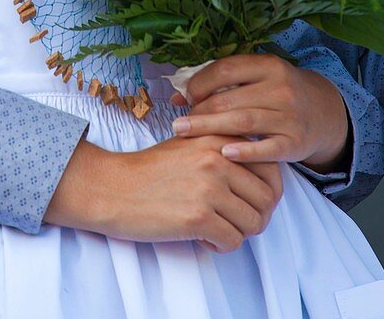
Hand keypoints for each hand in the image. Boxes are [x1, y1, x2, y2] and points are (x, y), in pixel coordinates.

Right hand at [44, 133, 282, 251]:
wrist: (112, 187)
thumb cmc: (149, 170)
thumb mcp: (189, 143)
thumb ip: (223, 150)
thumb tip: (260, 175)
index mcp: (218, 137)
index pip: (271, 167)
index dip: (268, 190)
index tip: (252, 200)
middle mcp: (219, 158)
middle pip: (267, 198)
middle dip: (255, 215)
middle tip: (233, 220)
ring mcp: (210, 187)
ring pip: (254, 222)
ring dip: (238, 232)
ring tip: (215, 228)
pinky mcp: (199, 216)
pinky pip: (233, 241)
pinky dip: (221, 246)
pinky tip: (202, 238)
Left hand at [170, 54, 349, 171]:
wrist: (322, 113)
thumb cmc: (277, 93)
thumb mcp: (257, 78)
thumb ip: (220, 83)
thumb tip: (177, 96)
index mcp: (268, 65)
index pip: (226, 69)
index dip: (200, 82)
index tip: (186, 96)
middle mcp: (281, 88)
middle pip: (229, 99)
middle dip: (199, 111)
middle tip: (178, 123)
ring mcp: (290, 116)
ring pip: (243, 122)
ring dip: (210, 128)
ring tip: (184, 134)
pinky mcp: (295, 143)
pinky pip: (267, 148)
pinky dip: (245, 151)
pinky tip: (224, 154)